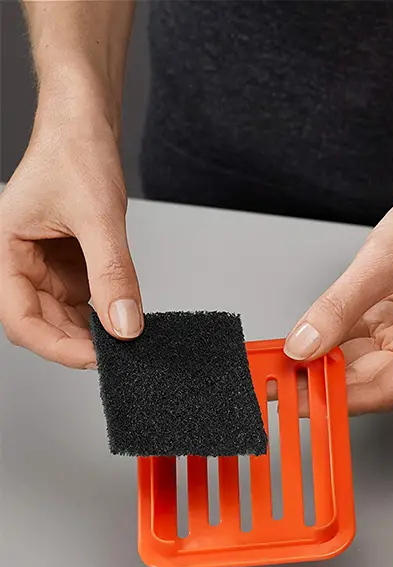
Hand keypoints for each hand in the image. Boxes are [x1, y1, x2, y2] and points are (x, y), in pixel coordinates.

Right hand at [0, 114, 143, 367]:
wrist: (87, 127)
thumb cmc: (75, 155)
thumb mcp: (98, 219)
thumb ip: (112, 274)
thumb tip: (125, 325)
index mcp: (3, 252)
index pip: (20, 319)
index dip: (57, 347)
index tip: (97, 358)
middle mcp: (19, 263)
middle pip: (42, 323)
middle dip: (79, 342)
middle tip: (120, 354)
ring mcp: (44, 266)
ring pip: (64, 316)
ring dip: (92, 330)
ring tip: (125, 337)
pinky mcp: (68, 263)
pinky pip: (82, 299)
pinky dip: (102, 311)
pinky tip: (123, 317)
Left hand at [284, 160, 392, 414]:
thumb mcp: (380, 264)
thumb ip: (338, 309)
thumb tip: (302, 346)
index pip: (385, 390)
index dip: (339, 399)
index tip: (299, 399)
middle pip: (371, 380)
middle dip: (325, 381)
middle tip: (282, 383)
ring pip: (361, 362)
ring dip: (325, 362)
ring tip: (286, 365)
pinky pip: (361, 339)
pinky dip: (333, 340)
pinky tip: (305, 341)